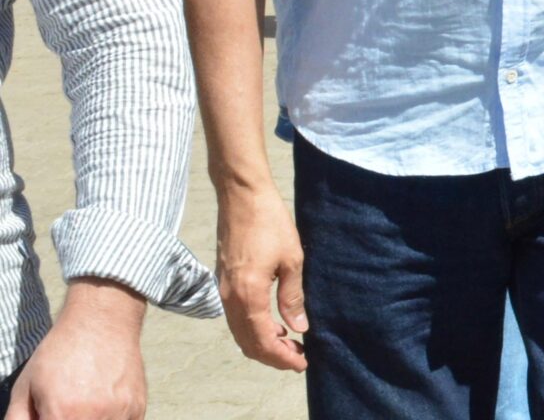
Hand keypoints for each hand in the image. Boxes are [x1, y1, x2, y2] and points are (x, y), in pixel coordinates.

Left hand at [4, 279, 145, 418]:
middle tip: (63, 412)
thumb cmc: (60, 352)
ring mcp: (121, 413)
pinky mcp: (138, 408)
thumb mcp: (25, 388)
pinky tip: (100, 408)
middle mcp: (95, 417)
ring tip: (82, 407)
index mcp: (63, 415)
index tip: (49, 416)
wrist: (102, 320)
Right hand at [216, 184, 307, 370]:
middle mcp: (230, 298)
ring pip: (240, 332)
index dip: (282, 357)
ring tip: (289, 345)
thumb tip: (299, 327)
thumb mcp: (292, 259)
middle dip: (273, 356)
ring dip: (262, 343)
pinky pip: (236, 317)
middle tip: (299, 358)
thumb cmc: (270, 223)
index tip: (302, 363)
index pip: (262, 341)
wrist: (242, 197)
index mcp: (248, 295)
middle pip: (248, 343)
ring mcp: (223, 291)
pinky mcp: (223, 282)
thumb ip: (293, 297)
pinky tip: (272, 325)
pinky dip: (253, 329)